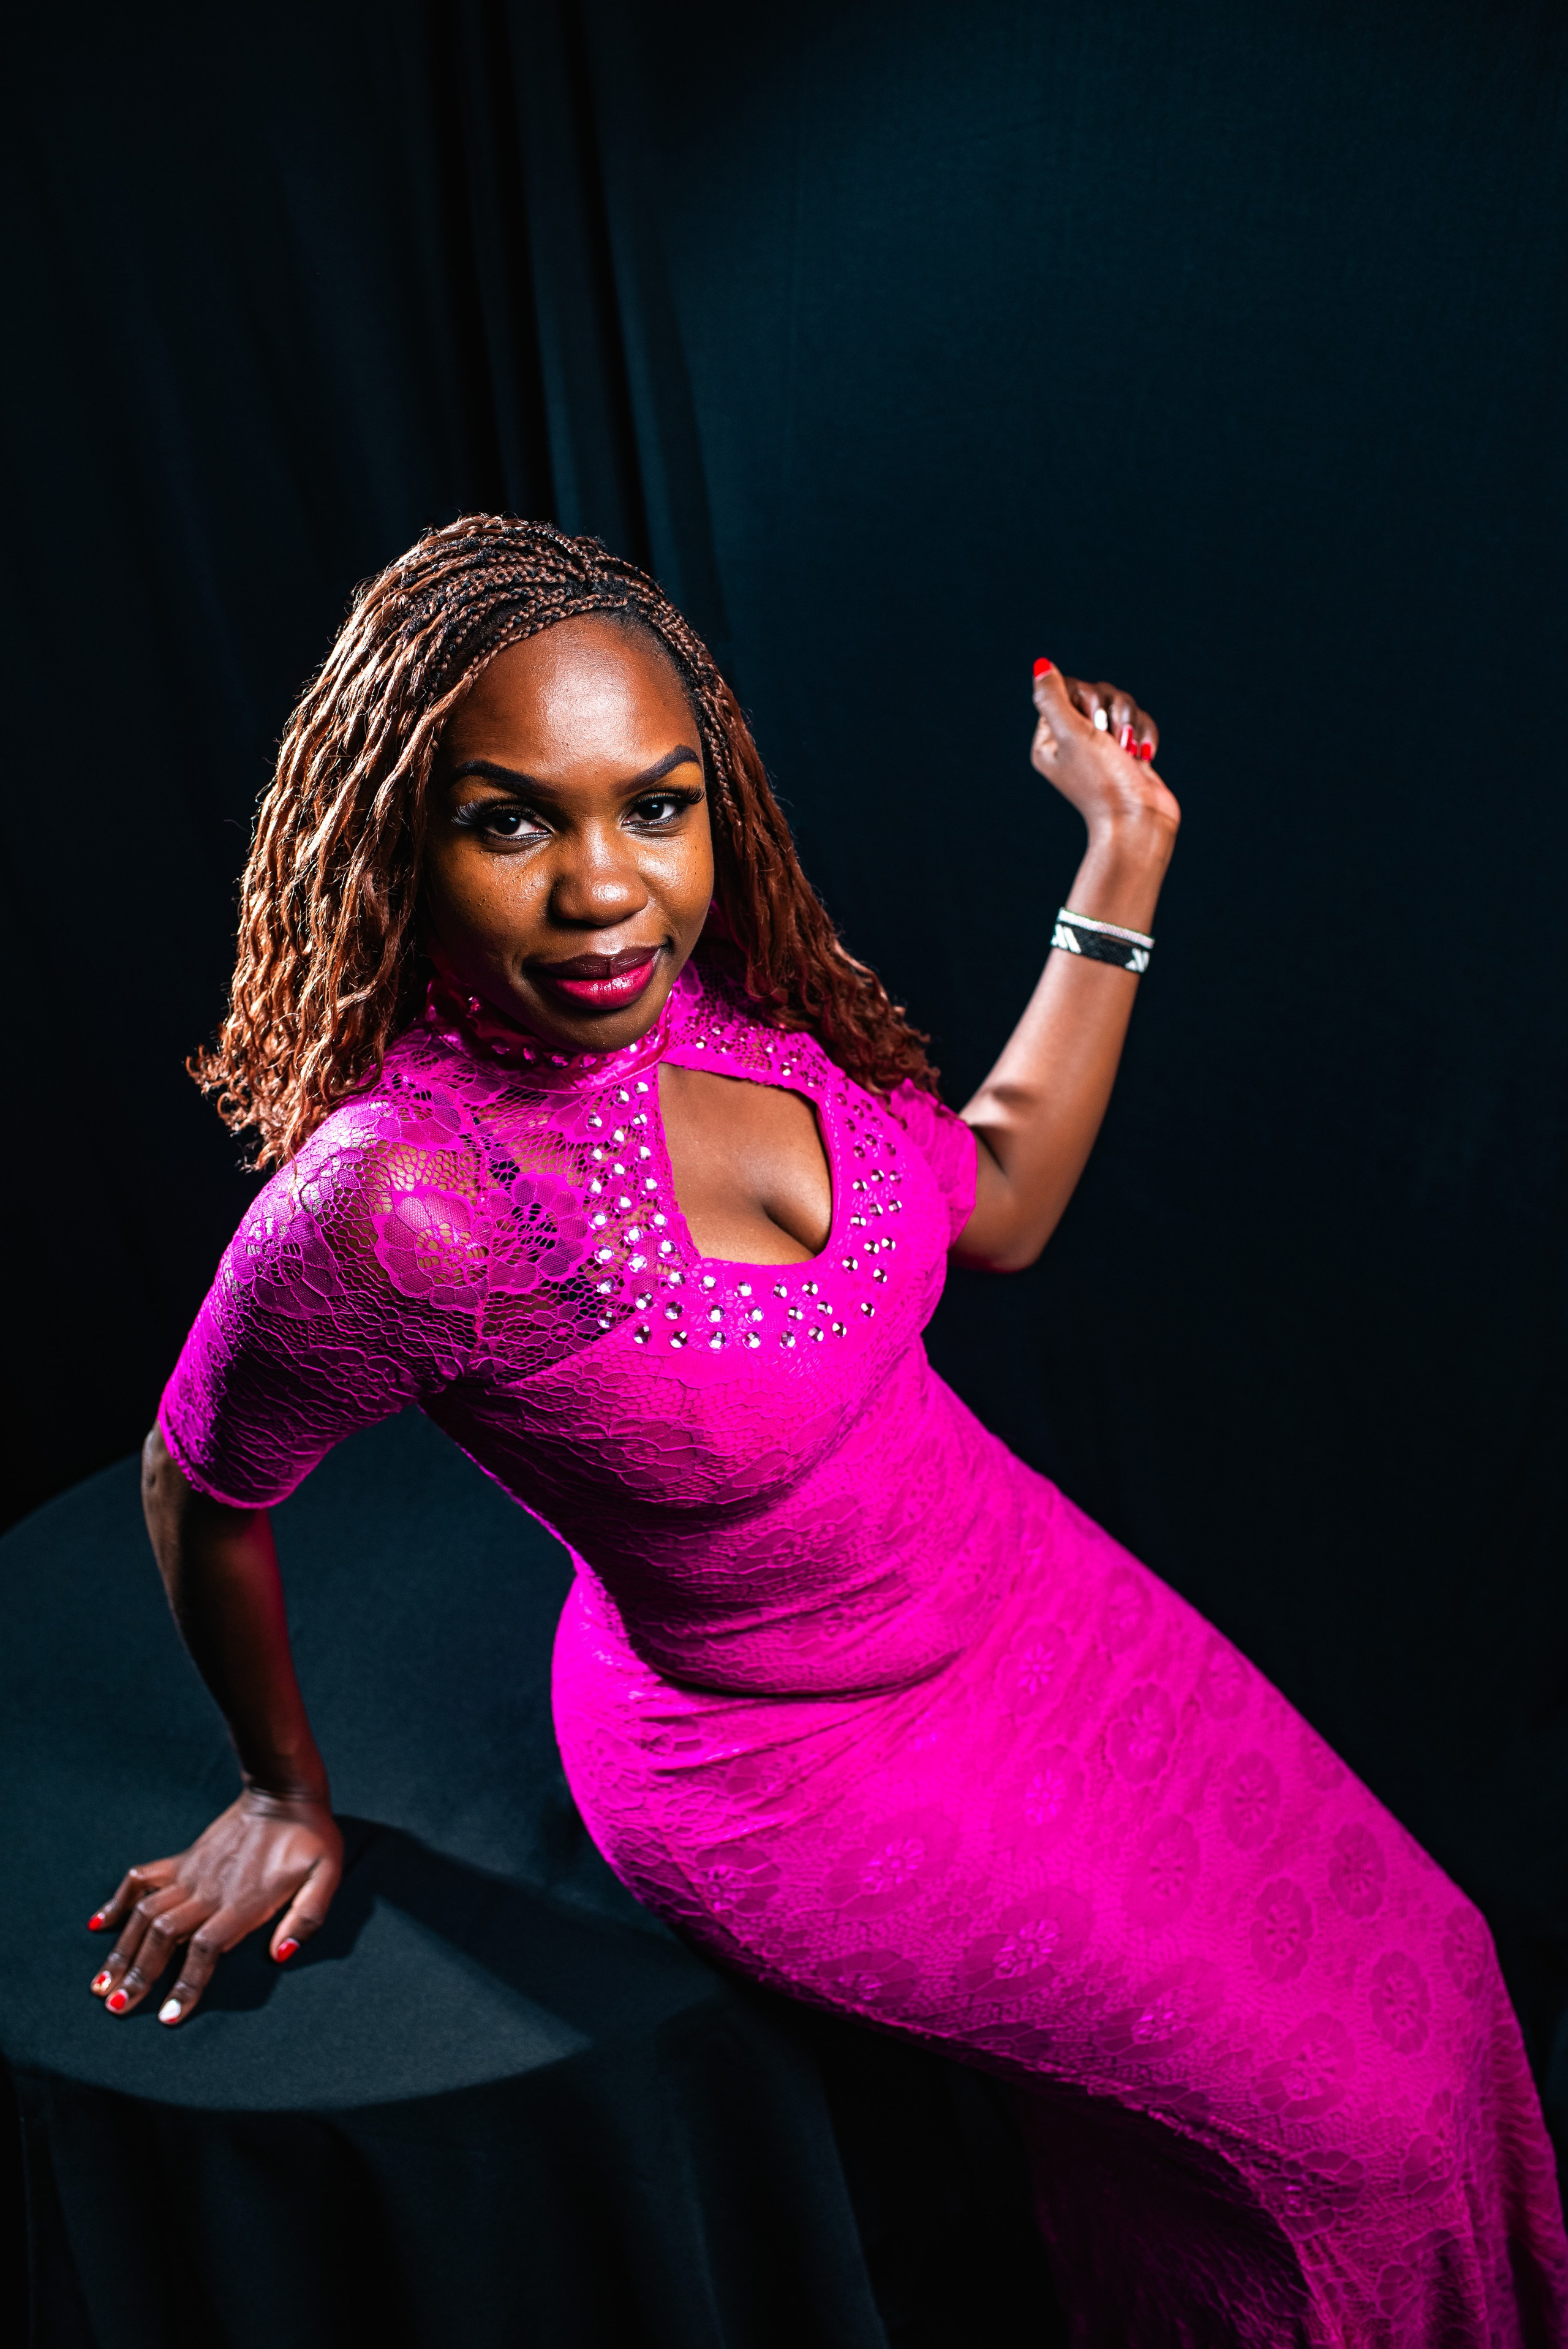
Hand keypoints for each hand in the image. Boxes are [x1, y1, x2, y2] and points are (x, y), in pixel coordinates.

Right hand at [86, 1788, 342, 2025]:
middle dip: (139, 1974)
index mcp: (244, 1901)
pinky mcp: (182, 1860)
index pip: (206, 1949)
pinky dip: (119, 1900)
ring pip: (145, 1913)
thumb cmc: (311, 1839)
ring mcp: (191, 1874)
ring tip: (100, 1982)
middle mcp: (209, 1890)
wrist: (284, 1793)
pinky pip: (142, 1879)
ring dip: (122, 1948)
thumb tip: (280, 1956)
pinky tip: (100, 1923)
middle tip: (116, 2007)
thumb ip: (306, 1917)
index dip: (187, 1983)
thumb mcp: (326, 1875)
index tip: (168, 2017)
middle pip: (163, 1935)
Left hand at [1031, 661, 1179, 844]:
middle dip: (1111, 711)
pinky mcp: (1128, 752)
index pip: (1065, 690)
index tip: (1091, 722)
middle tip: (1111, 740)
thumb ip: (1053, 698)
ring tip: (1129, 751)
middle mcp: (1072, 742)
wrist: (1139, 820)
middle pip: (1096, 693)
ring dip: (1130, 723)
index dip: (1085, 699)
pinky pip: (1139, 721)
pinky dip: (1144, 735)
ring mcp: (1102, 747)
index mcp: (1049, 741)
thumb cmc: (1102, 781)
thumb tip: (1041, 666)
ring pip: (1121, 704)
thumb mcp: (1071, 733)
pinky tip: (1144, 756)